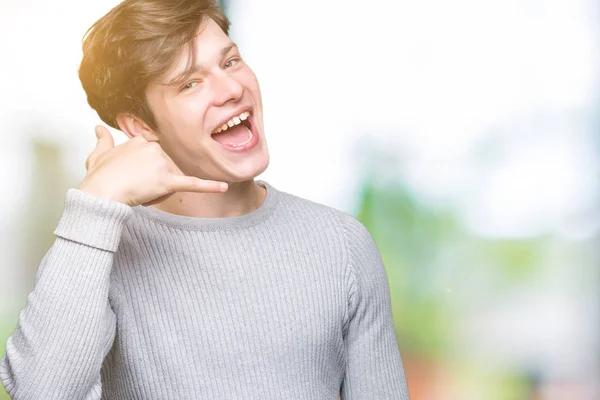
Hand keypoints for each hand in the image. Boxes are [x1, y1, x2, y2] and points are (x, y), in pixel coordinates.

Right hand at [78, 125, 227, 206]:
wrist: (100, 193)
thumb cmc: (98, 178)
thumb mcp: (97, 155)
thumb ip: (102, 140)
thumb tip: (98, 128)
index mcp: (142, 140)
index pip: (156, 156)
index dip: (147, 169)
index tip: (134, 176)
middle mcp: (154, 148)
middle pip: (167, 168)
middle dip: (154, 182)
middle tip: (135, 187)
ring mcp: (162, 163)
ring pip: (172, 180)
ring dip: (159, 191)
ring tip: (140, 193)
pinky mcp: (168, 181)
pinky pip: (192, 184)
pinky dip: (209, 186)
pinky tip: (223, 187)